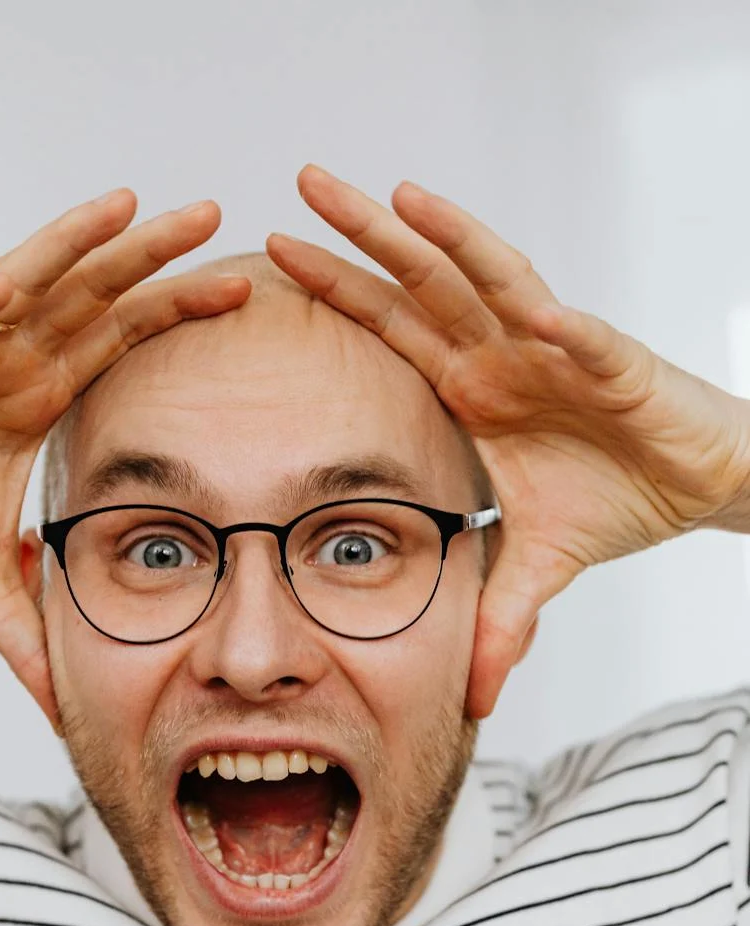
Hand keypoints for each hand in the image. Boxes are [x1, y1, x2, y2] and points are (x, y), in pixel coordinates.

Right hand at [0, 192, 250, 726]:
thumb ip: (35, 638)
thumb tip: (68, 708)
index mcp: (36, 398)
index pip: (119, 343)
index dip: (173, 314)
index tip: (237, 294)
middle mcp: (8, 365)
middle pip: (92, 298)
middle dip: (150, 259)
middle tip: (214, 216)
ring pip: (29, 288)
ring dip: (78, 247)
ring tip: (133, 209)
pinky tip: (14, 284)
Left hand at [267, 164, 749, 718]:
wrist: (698, 484)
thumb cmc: (614, 497)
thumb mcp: (536, 567)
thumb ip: (495, 619)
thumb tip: (470, 698)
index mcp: (472, 388)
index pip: (391, 330)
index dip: (338, 293)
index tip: (274, 260)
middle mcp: (504, 355)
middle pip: (422, 282)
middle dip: (364, 233)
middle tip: (299, 181)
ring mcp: (557, 353)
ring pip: (494, 283)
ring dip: (449, 240)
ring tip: (397, 198)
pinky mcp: (617, 369)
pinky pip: (588, 343)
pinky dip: (565, 329)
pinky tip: (538, 312)